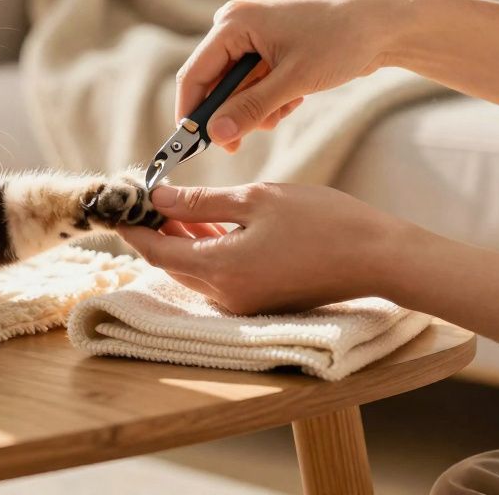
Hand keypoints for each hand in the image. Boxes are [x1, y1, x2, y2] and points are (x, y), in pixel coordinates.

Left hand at [116, 183, 413, 313]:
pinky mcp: (260, 299)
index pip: (157, 252)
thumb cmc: (322, 221)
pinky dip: (206, 249)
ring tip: (173, 203)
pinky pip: (218, 275)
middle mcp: (226, 296)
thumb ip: (201, 203)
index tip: (120, 202)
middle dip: (155, 231)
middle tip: (145, 195)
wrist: (378, 256)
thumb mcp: (255, 199)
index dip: (134, 227)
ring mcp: (243, 302)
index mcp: (220, 271)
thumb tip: (157, 200)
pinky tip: (207, 223)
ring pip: (195, 270)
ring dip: (181, 239)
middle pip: (172, 264)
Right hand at [177, 0, 416, 151]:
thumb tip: (215, 135)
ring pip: (235, 90)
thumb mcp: (293, 81)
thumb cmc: (340, 42)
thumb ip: (251, 109)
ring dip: (256, 110)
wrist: (381, 27)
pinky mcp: (266, 49)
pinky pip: (252, 86)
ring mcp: (251, 38)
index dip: (191, 114)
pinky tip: (294, 100)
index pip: (194, 76)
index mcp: (233, 24)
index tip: (190, 149)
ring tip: (285, 110)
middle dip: (231, 115)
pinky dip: (269, 101)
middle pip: (213, 85)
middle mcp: (235, 26)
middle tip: (240, 145)